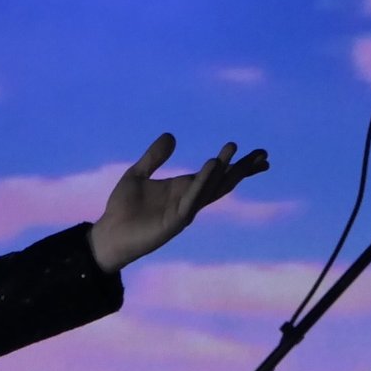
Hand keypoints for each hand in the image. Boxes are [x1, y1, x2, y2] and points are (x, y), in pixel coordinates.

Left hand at [88, 135, 269, 272]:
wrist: (108, 235)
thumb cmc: (122, 209)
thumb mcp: (137, 174)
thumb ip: (154, 157)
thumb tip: (171, 135)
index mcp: (183, 188)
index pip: (216, 173)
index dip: (236, 164)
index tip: (258, 154)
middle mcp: (188, 199)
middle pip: (222, 182)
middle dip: (241, 169)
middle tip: (263, 154)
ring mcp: (184, 211)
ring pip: (210, 189)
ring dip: (222, 171)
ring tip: (232, 151)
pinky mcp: (175, 221)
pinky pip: (192, 200)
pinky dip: (202, 183)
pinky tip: (212, 167)